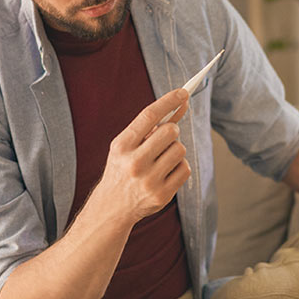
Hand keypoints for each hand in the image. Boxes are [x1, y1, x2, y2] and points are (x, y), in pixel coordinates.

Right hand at [88, 89, 190, 224]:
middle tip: (166, 137)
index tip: (184, 91)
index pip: (149, 115)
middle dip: (172, 131)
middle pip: (171, 131)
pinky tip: (166, 174)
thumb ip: (154, 125)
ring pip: (180, 150)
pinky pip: (185, 168)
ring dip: (175, 151)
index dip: (169, 100)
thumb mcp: (129, 145)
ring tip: (161, 160)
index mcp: (122, 145)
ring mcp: (148, 180)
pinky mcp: (162, 195)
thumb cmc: (123, 167)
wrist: (112, 207)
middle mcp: (134, 162)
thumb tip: (183, 102)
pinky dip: (179, 167)